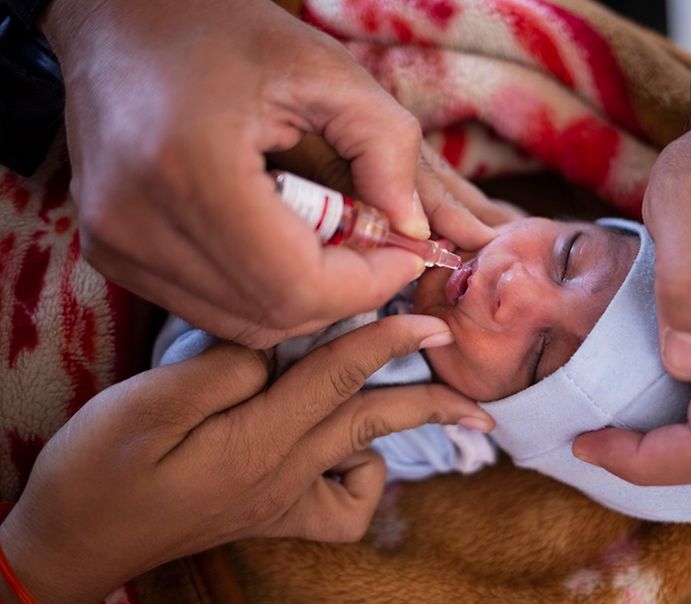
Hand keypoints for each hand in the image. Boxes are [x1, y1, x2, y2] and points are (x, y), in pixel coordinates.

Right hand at [0, 315, 492, 603]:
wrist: (73, 542)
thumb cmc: (97, 471)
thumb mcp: (145, 408)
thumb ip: (220, 369)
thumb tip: (276, 342)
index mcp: (255, 443)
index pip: (338, 378)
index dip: (388, 338)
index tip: (431, 315)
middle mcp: (282, 477)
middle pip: (371, 425)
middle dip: (430, 399)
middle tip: (475, 392)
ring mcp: (280, 502)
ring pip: (365, 465)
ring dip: (396, 431)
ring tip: (416, 401)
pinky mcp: (271, 515)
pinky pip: (339, 510)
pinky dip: (357, 476)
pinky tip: (341, 449)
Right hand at [41, 0, 458, 347]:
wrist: (119, 20)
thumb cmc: (223, 29)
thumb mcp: (324, 70)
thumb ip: (387, 149)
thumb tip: (417, 231)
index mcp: (190, 168)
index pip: (297, 286)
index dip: (366, 285)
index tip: (405, 255)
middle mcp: (135, 222)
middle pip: (271, 315)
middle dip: (344, 294)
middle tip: (380, 249)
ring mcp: (115, 244)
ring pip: (242, 324)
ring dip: (307, 297)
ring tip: (335, 241)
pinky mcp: (111, 254)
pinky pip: (210, 308)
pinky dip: (264, 292)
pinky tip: (287, 243)